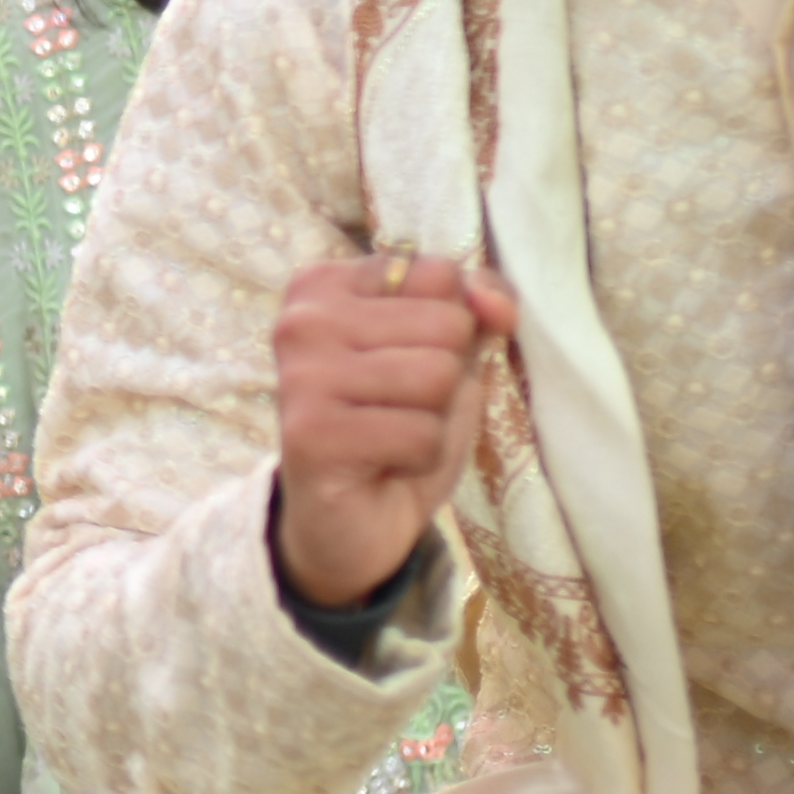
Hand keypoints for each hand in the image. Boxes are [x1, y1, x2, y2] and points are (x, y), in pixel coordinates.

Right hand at [272, 247, 515, 613]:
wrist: (354, 519)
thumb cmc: (399, 424)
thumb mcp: (449, 352)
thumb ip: (476, 305)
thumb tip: (493, 306)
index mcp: (324, 286)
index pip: (437, 274)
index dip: (453, 327)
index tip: (411, 359)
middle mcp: (301, 320)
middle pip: (444, 323)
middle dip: (445, 377)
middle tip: (401, 408)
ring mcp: (300, 376)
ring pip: (435, 375)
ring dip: (434, 419)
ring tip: (394, 435)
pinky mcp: (310, 434)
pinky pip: (420, 433)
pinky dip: (422, 457)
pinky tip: (385, 464)